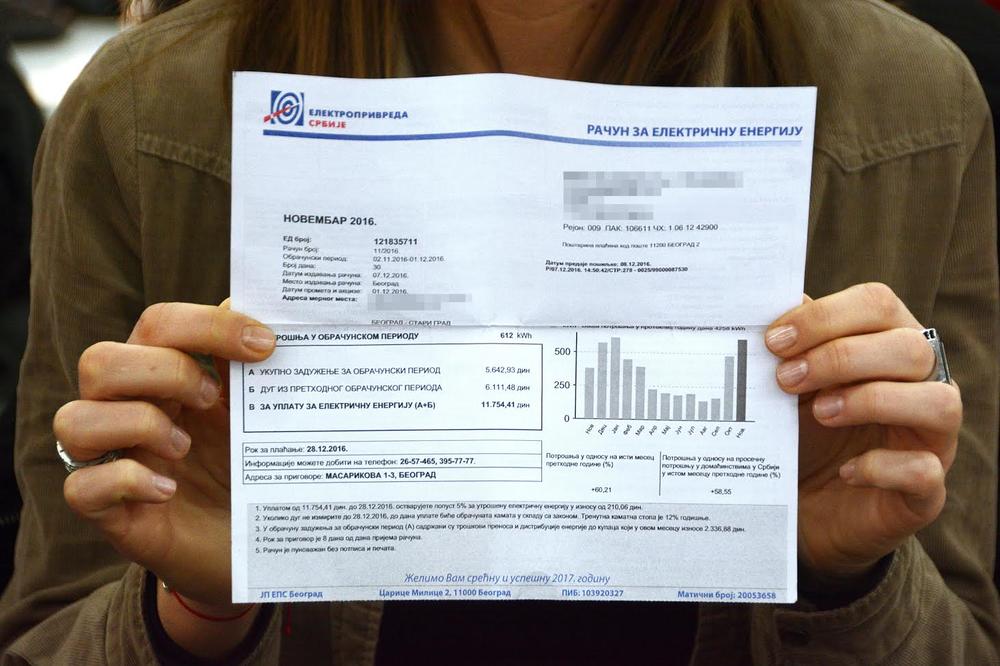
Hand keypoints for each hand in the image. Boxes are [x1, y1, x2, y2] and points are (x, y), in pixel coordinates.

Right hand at [54, 302, 275, 649]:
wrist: (257, 542)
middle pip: (101, 361)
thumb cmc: (250, 466)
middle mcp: (128, 409)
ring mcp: (113, 459)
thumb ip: (254, 363)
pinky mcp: (110, 511)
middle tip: (210, 398)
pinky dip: (125, 480)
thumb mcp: (258, 413)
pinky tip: (168, 489)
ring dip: (137, 424)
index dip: (207, 325)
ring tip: (186, 447)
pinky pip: (81, 486)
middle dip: (164, 372)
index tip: (265, 344)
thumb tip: (268, 306)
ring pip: (74, 419)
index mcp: (164, 374)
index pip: (158, 324)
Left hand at [766, 283, 960, 580]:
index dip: (826, 316)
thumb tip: (764, 302)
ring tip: (819, 413)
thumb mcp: (789, 385)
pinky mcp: (926, 490)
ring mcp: (933, 438)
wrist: (802, 507)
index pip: (879, 304)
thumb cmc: (801, 431)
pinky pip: (925, 471)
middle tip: (785, 379)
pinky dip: (882, 467)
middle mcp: (924, 383)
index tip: (774, 341)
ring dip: (872, 401)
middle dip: (841, 357)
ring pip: (939, 402)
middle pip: (911, 347)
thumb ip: (788, 345)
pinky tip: (845, 471)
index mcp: (889, 342)